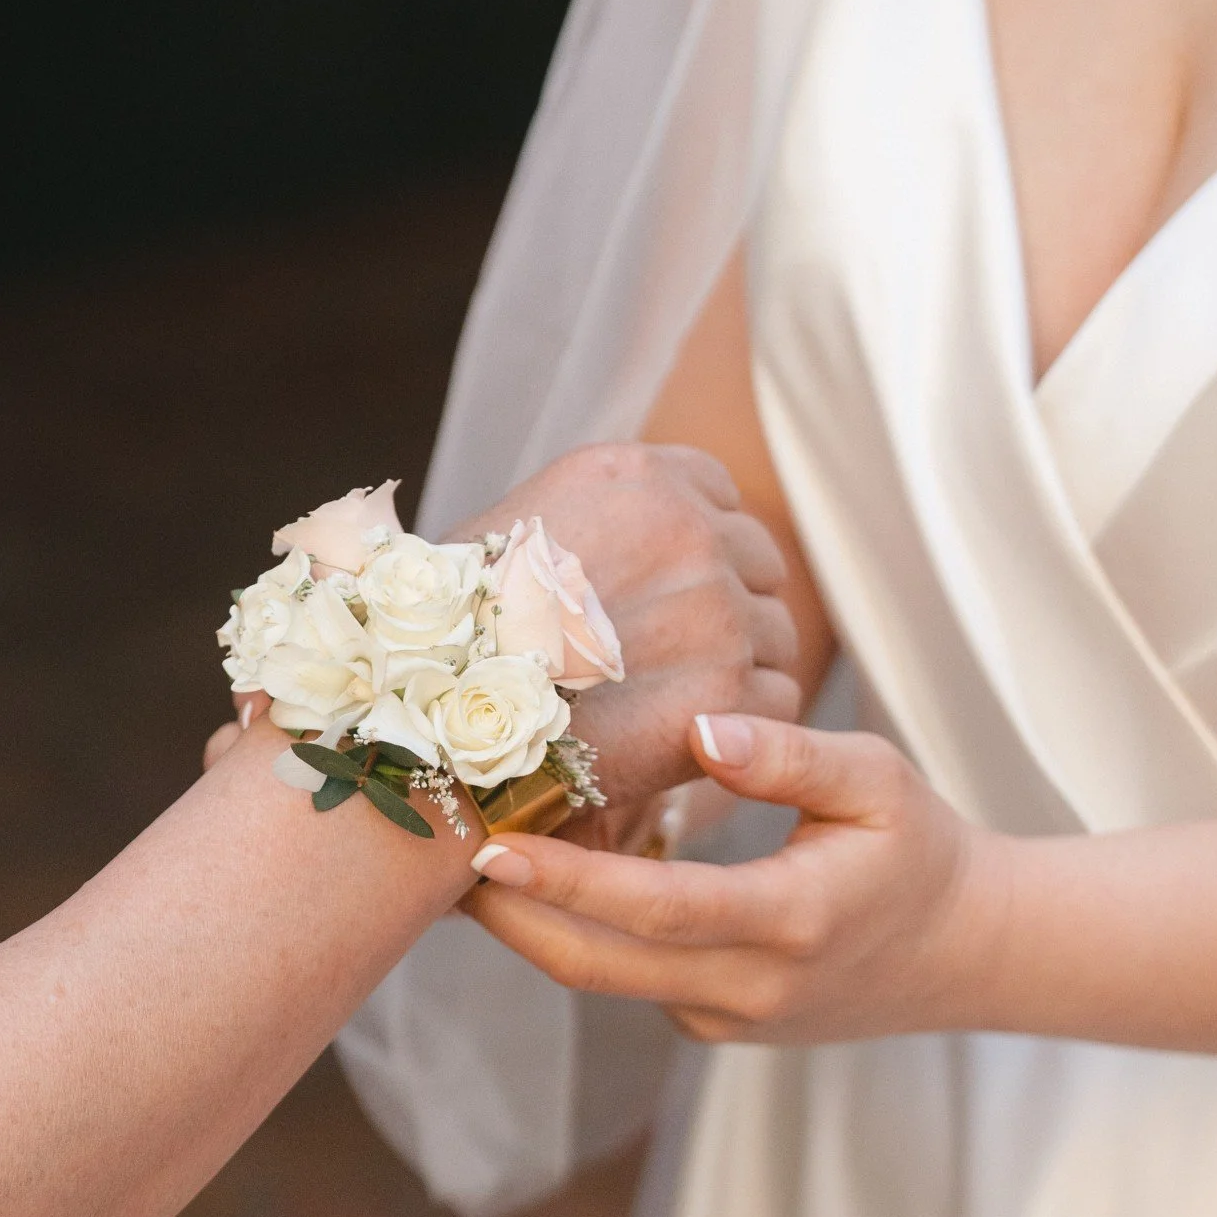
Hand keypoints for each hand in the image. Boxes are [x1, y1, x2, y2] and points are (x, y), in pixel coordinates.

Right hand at [457, 442, 801, 828]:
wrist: (437, 726)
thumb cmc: (454, 642)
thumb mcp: (516, 536)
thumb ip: (596, 527)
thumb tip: (631, 558)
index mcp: (634, 477)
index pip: (718, 495)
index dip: (699, 549)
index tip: (665, 595)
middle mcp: (686, 529)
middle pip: (758, 563)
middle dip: (723, 610)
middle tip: (665, 663)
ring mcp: (715, 607)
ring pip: (775, 634)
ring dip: (737, 669)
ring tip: (664, 708)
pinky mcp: (729, 690)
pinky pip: (779, 697)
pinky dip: (743, 725)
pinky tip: (684, 738)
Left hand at [464, 713, 1011, 1043]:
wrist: (960, 954)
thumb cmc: (916, 848)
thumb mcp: (878, 780)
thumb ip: (789, 755)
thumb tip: (704, 727)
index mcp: (793, 922)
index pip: (658, 910)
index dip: (567, 884)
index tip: (491, 848)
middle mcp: (750, 990)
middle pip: (597, 966)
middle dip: (509, 918)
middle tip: (438, 850)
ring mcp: (724, 1021)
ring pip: (601, 977)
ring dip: (532, 924)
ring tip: (474, 845)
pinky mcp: (709, 1029)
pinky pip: (626, 980)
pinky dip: (581, 931)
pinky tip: (547, 871)